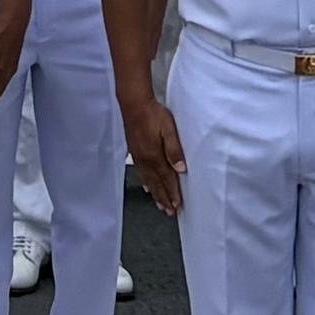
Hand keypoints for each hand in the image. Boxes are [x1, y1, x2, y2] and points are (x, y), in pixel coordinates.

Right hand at [121, 90, 184, 213]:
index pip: (167, 178)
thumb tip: (181, 168)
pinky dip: (145, 182)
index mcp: (155, 155)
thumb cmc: (153, 114)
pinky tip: (146, 186)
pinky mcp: (135, 152)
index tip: (178, 205)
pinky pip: (141, 172)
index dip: (173, 192)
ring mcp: (139, 156)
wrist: (134, 103)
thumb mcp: (169, 129)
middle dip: (164, 198)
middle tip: (170, 211)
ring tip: (161, 204)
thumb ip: (174, 149)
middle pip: (157, 183)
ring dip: (155, 193)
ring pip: (148, 180)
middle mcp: (146, 160)